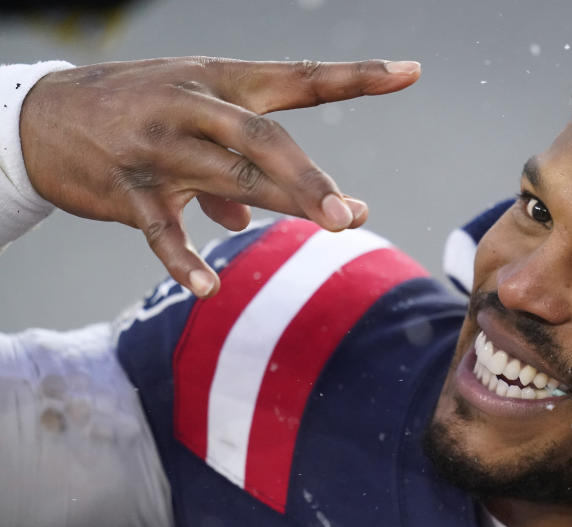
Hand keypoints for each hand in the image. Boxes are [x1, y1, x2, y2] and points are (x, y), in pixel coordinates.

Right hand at [18, 57, 420, 296]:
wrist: (40, 116)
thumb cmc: (136, 113)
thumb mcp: (191, 119)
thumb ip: (230, 168)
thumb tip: (247, 221)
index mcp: (221, 82)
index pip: (298, 77)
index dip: (355, 77)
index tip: (410, 72)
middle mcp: (195, 108)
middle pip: (264, 139)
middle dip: (310, 177)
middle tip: (353, 214)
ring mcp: (159, 147)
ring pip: (228, 178)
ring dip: (282, 205)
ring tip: (335, 226)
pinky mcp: (124, 188)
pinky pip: (161, 229)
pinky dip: (184, 259)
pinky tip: (209, 288)